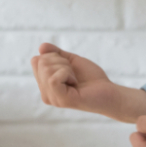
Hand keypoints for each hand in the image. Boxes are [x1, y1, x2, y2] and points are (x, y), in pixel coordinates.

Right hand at [31, 43, 145, 122]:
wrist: (109, 92)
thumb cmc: (91, 78)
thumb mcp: (71, 61)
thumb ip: (56, 53)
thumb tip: (41, 47)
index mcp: (45, 85)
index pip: (36, 60)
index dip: (53, 57)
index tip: (68, 67)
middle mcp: (45, 93)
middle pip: (40, 62)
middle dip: (60, 61)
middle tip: (73, 73)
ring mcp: (52, 98)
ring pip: (46, 68)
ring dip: (66, 68)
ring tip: (75, 79)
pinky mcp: (61, 99)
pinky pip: (53, 78)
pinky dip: (67, 73)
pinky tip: (75, 82)